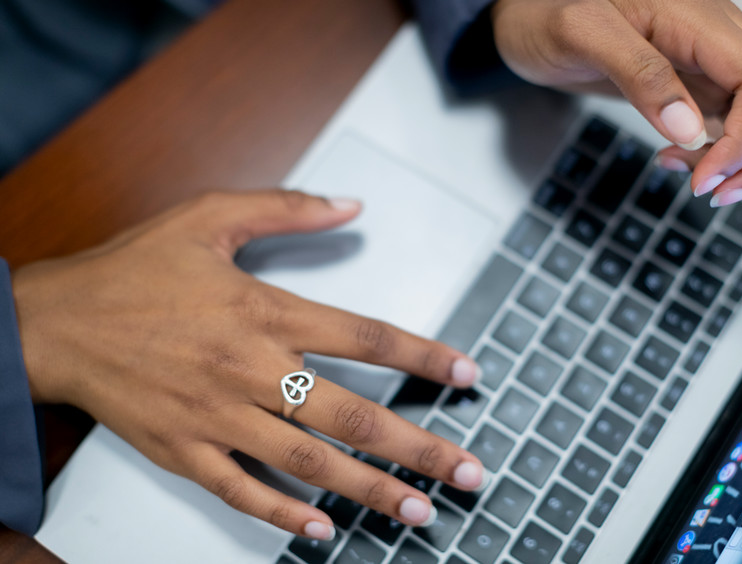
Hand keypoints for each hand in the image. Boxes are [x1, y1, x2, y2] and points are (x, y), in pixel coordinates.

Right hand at [12, 190, 486, 539]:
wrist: (55, 322)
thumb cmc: (131, 270)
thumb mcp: (207, 216)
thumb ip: (286, 209)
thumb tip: (351, 204)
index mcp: (264, 311)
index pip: (366, 336)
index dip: (424, 356)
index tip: (468, 374)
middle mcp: (251, 369)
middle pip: (353, 413)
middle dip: (418, 446)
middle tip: (467, 471)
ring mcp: (218, 416)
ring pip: (309, 461)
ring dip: (370, 489)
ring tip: (419, 510)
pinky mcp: (184, 450)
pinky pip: (242, 490)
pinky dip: (283, 513)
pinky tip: (323, 530)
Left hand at [491, 0, 741, 205]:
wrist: (527, 13)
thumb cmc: (546, 11)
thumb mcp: (582, 34)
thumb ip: (639, 75)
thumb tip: (688, 130)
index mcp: (700, 19)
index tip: (702, 180)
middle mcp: (720, 37)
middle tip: (718, 193)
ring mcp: (712, 61)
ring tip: (698, 182)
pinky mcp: (697, 81)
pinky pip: (740, 118)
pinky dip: (726, 151)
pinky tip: (683, 158)